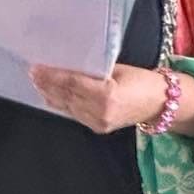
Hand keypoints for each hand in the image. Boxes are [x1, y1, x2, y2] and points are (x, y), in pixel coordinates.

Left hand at [28, 63, 169, 133]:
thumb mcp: (119, 69)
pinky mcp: (98, 128)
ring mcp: (99, 123)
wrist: (160, 104)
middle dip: (47, 84)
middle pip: (67, 96)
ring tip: (38, 83)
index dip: (53, 76)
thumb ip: (94, 70)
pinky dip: (62, 104)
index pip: (72, 83)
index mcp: (107, 95)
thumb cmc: (143, 81)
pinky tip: (52, 96)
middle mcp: (101, 112)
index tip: (37, 68)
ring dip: (51, 94)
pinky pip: (75, 114)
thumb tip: (70, 64)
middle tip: (32, 73)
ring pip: (68, 107)